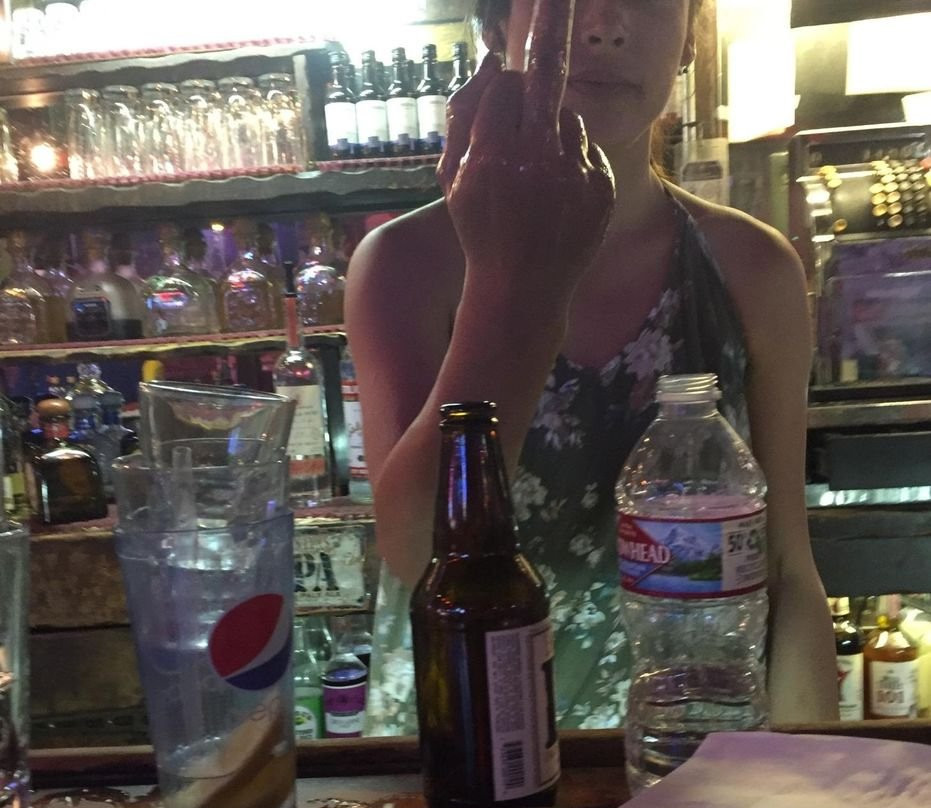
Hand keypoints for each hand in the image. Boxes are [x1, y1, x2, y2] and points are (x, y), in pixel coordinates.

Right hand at [438, 0, 614, 299]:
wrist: (522, 289)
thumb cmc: (480, 230)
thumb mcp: (452, 180)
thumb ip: (465, 115)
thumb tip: (496, 59)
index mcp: (491, 158)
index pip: (505, 87)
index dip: (505, 87)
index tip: (524, 48)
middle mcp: (536, 161)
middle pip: (545, 79)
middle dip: (552, 30)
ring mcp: (574, 175)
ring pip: (567, 116)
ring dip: (551, 128)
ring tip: (536, 173)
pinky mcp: (602, 188)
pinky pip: (586, 148)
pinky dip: (572, 158)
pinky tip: (558, 192)